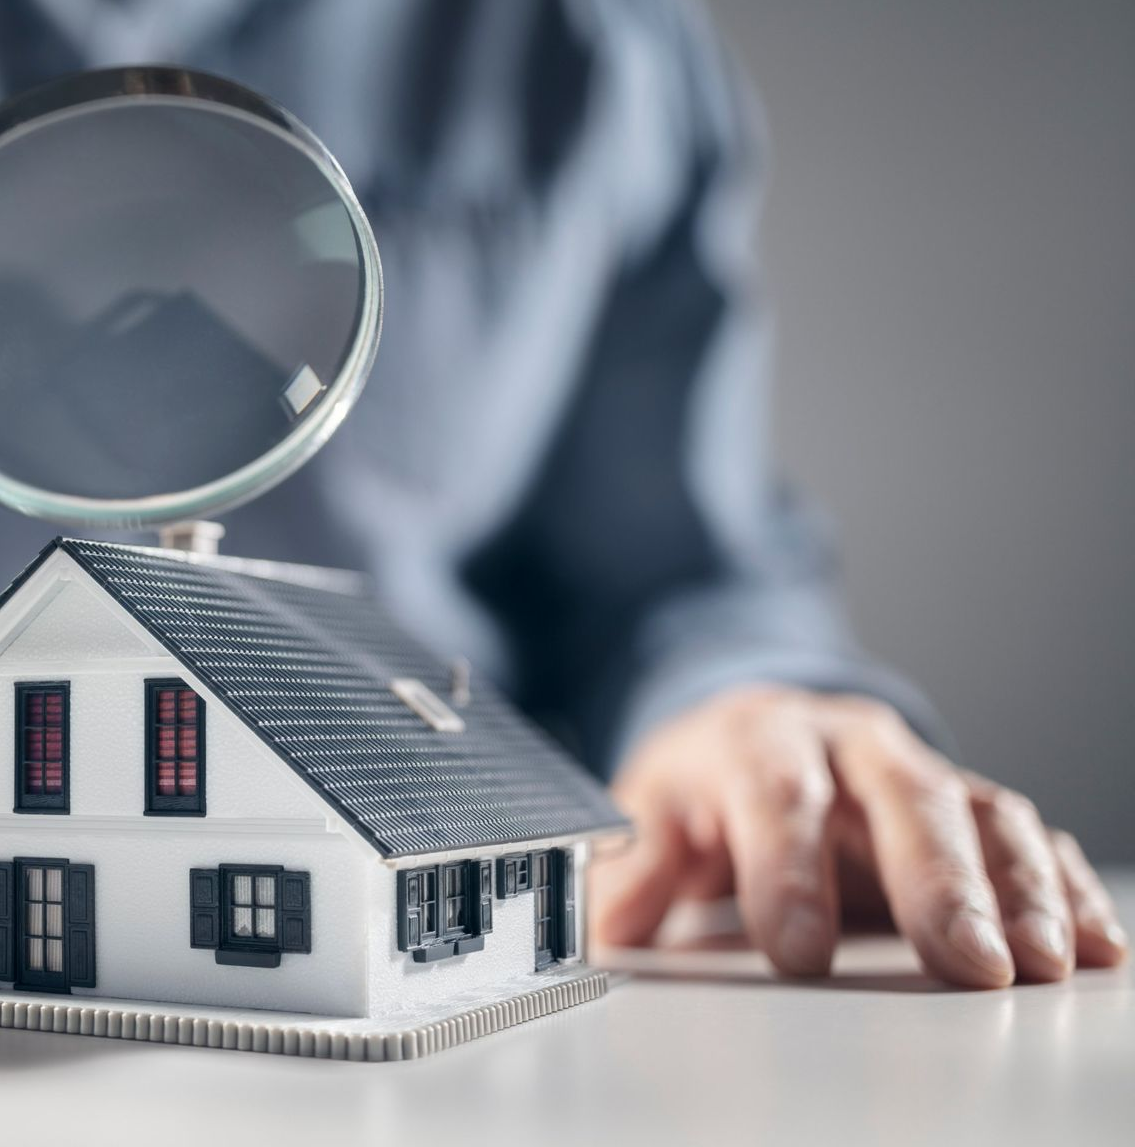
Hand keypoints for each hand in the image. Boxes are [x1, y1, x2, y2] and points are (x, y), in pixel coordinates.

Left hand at [592, 684, 1126, 985]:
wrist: (753, 730)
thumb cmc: (705, 782)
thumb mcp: (652, 808)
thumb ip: (634, 864)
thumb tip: (606, 919)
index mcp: (760, 740)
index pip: (775, 795)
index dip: (788, 871)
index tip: (798, 952)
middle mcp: (850, 745)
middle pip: (901, 799)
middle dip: (937, 882)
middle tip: (965, 961)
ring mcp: (917, 771)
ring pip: (979, 814)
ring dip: (1017, 891)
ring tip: (1039, 963)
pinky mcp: (967, 807)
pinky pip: (1028, 839)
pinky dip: (1064, 888)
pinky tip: (1090, 944)